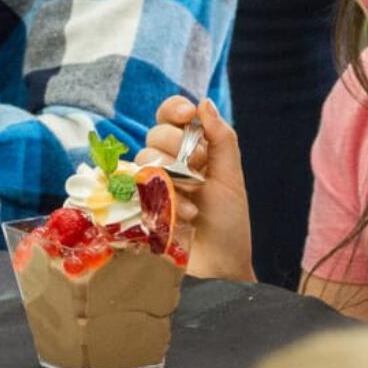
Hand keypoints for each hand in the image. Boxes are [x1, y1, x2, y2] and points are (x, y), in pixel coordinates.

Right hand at [136, 97, 253, 280]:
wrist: (221, 265)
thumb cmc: (229, 222)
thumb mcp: (231, 177)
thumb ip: (221, 138)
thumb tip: (204, 102)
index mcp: (191, 149)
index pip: (171, 115)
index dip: (174, 110)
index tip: (187, 116)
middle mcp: (167, 162)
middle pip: (155, 134)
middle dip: (177, 148)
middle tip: (198, 170)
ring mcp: (151, 184)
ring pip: (143, 159)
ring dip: (172, 178)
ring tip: (195, 200)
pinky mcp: (138, 206)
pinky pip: (135, 188)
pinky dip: (162, 199)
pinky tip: (184, 214)